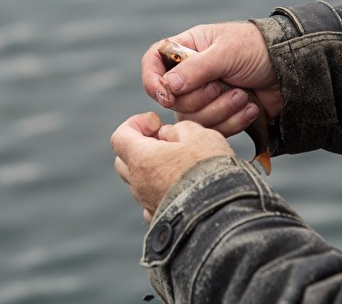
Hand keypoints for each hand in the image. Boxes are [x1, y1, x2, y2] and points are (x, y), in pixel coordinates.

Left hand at [111, 112, 233, 221]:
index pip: (120, 137)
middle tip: (166, 142)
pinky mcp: (159, 218)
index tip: (157, 122)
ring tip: (178, 164)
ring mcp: (146, 203)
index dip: (135, 124)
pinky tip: (180, 186)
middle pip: (124, 160)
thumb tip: (168, 134)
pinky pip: (150, 200)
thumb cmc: (210, 169)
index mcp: (142, 158)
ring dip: (151, 169)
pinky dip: (159, 189)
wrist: (221, 211)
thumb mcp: (200, 135)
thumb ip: (179, 128)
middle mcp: (139, 183)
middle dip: (140, 146)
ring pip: (138, 181)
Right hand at [142, 21, 282, 137]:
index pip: (153, 62)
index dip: (153, 81)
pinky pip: (213, 130)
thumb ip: (196, 68)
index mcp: (187, 49)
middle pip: (173, 99)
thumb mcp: (227, 51)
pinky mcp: (220, 116)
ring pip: (192, 119)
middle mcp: (190, 75)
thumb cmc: (258, 48)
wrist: (291, 70)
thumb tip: (168, 86)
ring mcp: (204, 98)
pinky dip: (233, 122)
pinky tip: (250, 108)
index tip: (167, 95)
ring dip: (220, 110)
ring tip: (242, 96)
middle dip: (200, 99)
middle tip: (221, 87)